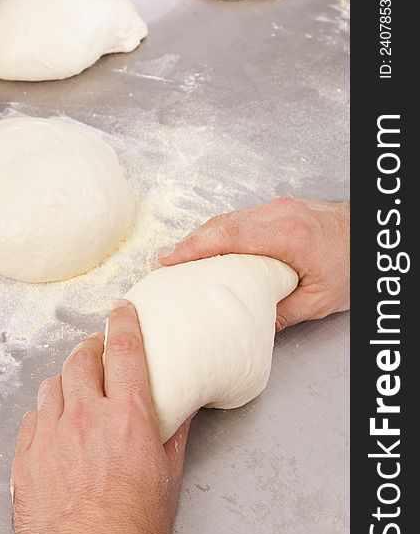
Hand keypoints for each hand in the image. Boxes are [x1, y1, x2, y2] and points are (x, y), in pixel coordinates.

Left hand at [12, 300, 190, 533]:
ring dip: (68, 381)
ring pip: (53, 385)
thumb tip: (183, 402)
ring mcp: (52, 438)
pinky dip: (47, 412)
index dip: (123, 323)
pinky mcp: (28, 459)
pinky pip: (33, 417)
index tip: (122, 311)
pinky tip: (58, 424)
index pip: (124, 351)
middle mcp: (87, 419)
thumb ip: (175, 429)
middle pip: (81, 360)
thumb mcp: (168, 473)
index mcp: (128, 418)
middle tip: (98, 354)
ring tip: (78, 391)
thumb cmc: (135, 527)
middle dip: (91, 349)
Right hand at [158, 197, 349, 330]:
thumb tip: (250, 326)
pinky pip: (241, 218)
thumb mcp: (320, 300)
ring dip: (203, 237)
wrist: (370, 236)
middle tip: (165, 263)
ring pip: (229, 219)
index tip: (168, 260)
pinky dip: (221, 232)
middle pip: (222, 224)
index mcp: (287, 235)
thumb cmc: (354, 264)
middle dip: (190, 243)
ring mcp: (279, 207)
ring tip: (181, 259)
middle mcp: (279, 214)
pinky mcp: (280, 209)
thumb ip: (282, 312)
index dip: (194, 247)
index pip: (228, 236)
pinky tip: (212, 248)